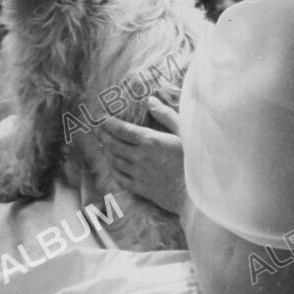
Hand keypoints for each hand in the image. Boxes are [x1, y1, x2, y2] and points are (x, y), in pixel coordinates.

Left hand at [97, 96, 185, 215]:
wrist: (198, 193)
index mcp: (151, 141)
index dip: (108, 123)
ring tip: (102, 144)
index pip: (122, 130)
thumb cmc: (196, 160)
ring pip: (116, 161)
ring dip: (107, 151)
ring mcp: (140, 174)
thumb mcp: (185, 132)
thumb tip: (150, 100)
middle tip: (94, 128)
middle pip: (114, 144)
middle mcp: (141, 157)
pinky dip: (113, 170)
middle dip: (102, 135)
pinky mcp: (142, 189)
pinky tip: (112, 166)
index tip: (99, 118)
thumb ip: (166, 115)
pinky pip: (121, 179)